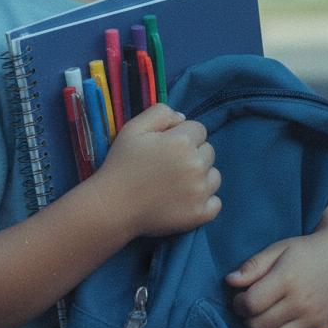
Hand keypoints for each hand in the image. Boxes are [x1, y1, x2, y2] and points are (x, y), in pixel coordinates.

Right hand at [95, 104, 221, 238]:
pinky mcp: (199, 214)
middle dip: (193, 154)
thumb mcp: (133, 128)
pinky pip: (216, 203)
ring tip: (177, 183)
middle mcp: (196, 165)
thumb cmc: (121, 165)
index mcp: (182, 142)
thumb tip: (182, 118)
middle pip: (208, 151)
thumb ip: (160, 113)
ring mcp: (200, 192)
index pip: (199, 129)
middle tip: (169, 166)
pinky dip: (205, 201)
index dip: (183, 136)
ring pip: (214, 176)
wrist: (112, 207)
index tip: (166, 147)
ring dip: (201, 176)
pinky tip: (186, 199)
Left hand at [225, 198, 327, 327]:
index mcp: (287, 279)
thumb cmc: (304, 252)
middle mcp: (301, 302)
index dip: (238, 304)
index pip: (251, 304)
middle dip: (247, 320)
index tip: (240, 298)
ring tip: (264, 321)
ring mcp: (314, 319)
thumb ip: (253, 266)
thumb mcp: (277, 250)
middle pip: (259, 326)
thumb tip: (229, 282)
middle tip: (251, 309)